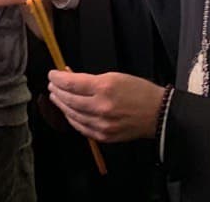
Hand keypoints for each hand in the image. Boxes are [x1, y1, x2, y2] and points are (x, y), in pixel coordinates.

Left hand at [48, 70, 165, 142]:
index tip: (52, 74)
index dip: (58, 78)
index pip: (72, 83)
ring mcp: (101, 124)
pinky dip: (71, 118)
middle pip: (69, 99)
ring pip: (72, 114)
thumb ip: (91, 79)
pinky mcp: (103, 136)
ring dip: (61, 104)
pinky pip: (80, 127)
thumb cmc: (140, 92)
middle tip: (52, 85)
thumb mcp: (115, 76)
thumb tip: (71, 77)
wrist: (157, 113)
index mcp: (104, 88)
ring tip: (56, 97)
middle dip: (57, 91)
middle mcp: (101, 107)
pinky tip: (68, 112)